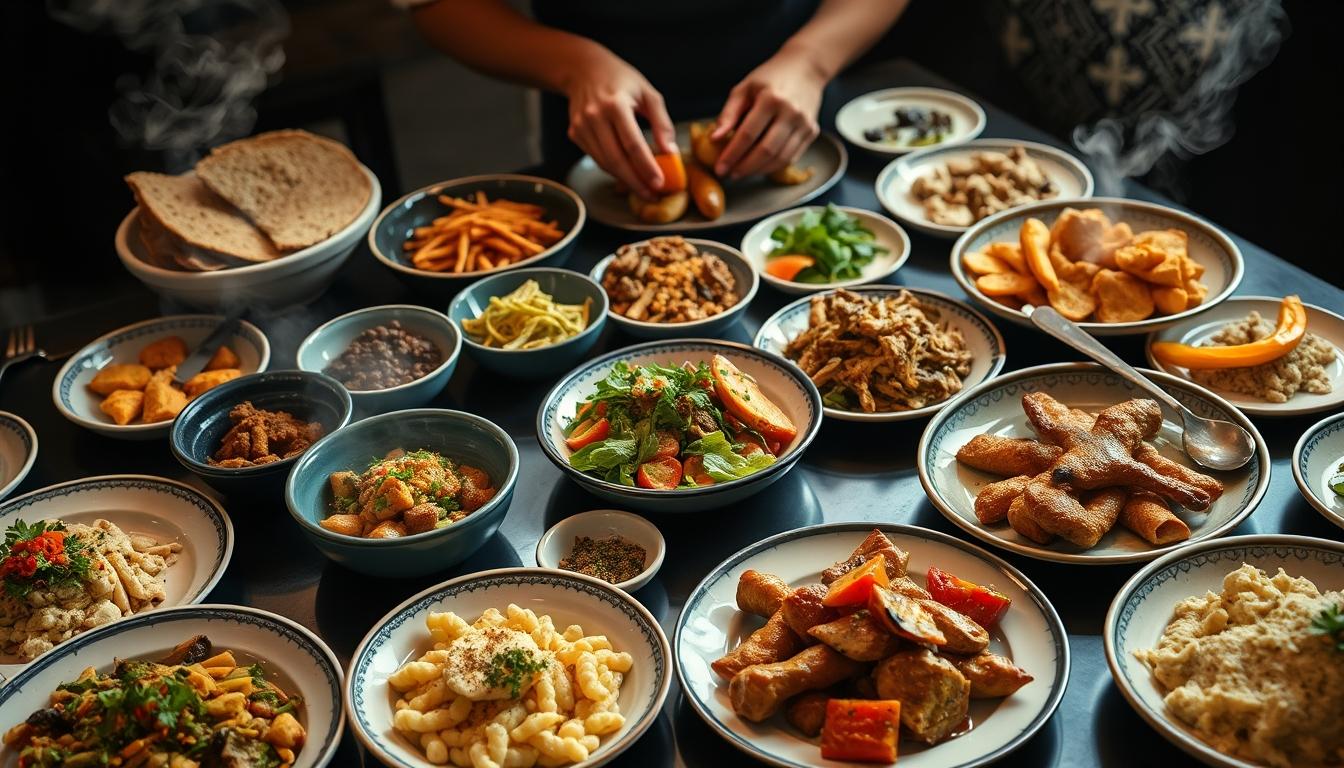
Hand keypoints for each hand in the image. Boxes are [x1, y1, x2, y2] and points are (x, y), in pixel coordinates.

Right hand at [563, 46, 676, 198]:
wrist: (583, 69)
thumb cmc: (621, 80)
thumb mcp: (648, 93)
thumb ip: (661, 123)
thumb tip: (670, 152)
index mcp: (615, 104)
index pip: (632, 143)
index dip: (646, 166)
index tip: (659, 183)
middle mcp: (594, 116)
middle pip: (616, 159)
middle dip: (635, 182)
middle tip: (652, 194)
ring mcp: (581, 126)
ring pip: (604, 163)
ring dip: (625, 179)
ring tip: (643, 188)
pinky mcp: (575, 133)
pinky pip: (596, 158)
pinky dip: (613, 169)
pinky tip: (627, 173)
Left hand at [712, 49, 824, 178]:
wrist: (805, 68)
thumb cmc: (770, 78)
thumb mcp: (744, 88)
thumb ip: (728, 114)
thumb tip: (714, 139)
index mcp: (771, 99)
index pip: (747, 134)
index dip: (732, 154)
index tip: (720, 168)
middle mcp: (791, 112)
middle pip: (765, 151)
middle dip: (745, 167)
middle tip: (730, 175)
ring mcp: (804, 124)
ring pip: (780, 158)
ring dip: (758, 170)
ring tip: (742, 172)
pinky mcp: (812, 132)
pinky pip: (792, 157)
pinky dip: (773, 167)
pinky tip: (759, 167)